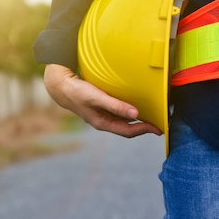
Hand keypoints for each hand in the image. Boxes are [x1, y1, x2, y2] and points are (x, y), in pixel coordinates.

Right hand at [43, 64, 161, 137]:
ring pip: (123, 121)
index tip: (158, 128)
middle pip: (127, 129)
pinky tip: (134, 106)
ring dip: (137, 120)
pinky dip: (129, 111)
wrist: (60, 86)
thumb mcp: (97, 98)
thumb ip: (115, 106)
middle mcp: (103, 121)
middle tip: (159, 124)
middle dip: (143, 127)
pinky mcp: (100, 107)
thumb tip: (135, 114)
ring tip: (150, 116)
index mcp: (102, 123)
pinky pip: (118, 112)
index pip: (128, 131)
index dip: (144, 130)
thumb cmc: (77, 92)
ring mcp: (102, 115)